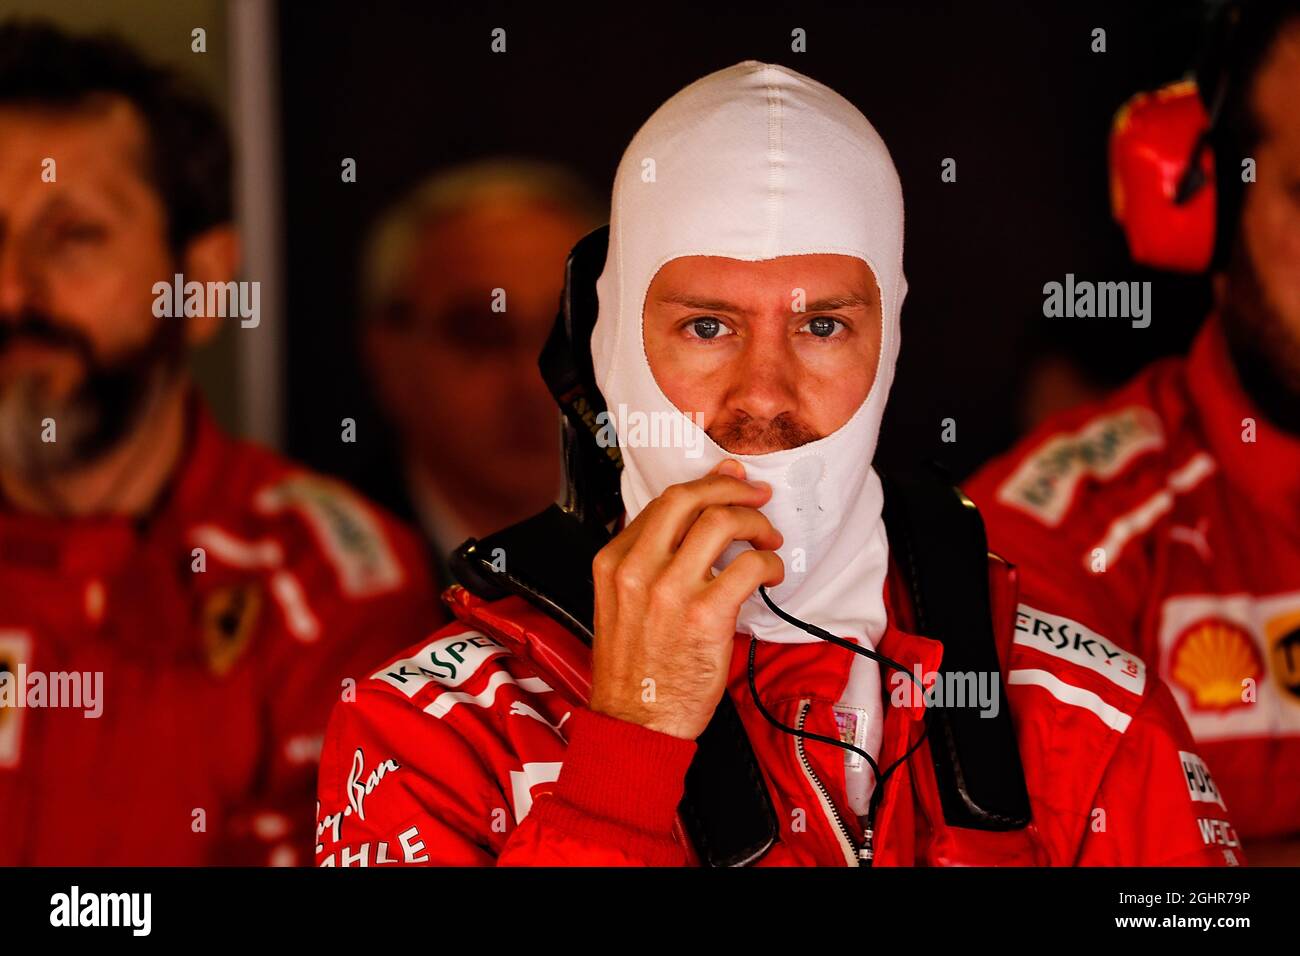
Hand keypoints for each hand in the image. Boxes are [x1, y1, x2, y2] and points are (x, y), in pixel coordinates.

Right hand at [588, 459, 784, 739]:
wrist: (634, 724)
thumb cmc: (633, 672)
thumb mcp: (617, 605)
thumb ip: (644, 565)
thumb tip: (689, 529)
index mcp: (613, 562)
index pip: (663, 503)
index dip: (704, 486)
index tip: (727, 481)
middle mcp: (637, 568)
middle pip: (689, 499)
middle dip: (731, 489)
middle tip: (757, 496)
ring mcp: (670, 590)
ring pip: (721, 522)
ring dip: (755, 523)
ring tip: (767, 540)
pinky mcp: (704, 615)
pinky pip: (748, 566)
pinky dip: (769, 564)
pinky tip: (771, 575)